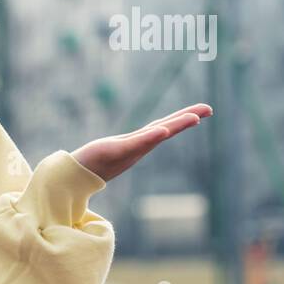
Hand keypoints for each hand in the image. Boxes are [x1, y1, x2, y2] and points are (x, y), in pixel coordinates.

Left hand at [71, 103, 212, 182]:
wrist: (75, 173)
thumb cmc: (94, 161)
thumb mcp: (115, 148)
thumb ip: (127, 145)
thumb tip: (138, 140)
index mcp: (139, 143)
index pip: (165, 127)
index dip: (184, 119)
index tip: (204, 111)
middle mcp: (138, 146)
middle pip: (166, 129)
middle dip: (186, 119)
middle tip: (208, 109)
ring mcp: (128, 150)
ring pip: (155, 136)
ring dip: (174, 126)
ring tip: (193, 118)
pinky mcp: (115, 152)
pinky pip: (135, 144)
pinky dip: (149, 138)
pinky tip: (162, 131)